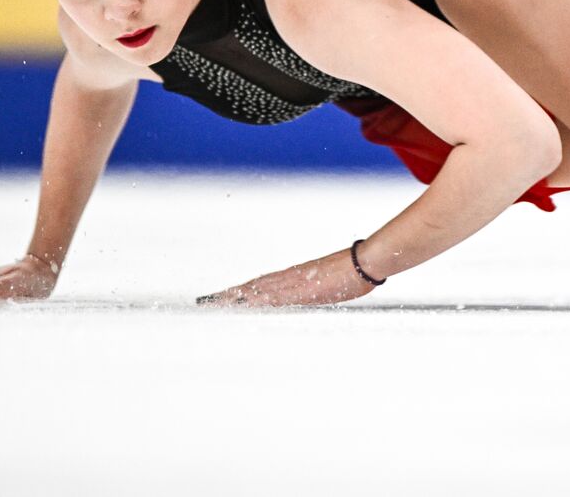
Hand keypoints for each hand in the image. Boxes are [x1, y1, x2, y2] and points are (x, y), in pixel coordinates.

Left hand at [196, 249, 376, 307]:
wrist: (364, 263)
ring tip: (213, 303)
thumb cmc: (354, 271)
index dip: (240, 290)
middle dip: (228, 295)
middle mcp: (289, 279)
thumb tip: (316, 292)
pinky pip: (271, 299)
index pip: (260, 284)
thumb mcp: (331, 283)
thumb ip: (318, 288)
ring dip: (233, 298)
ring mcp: (293, 285)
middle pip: (251, 287)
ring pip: (255, 291)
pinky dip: (254, 302)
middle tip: (205, 301)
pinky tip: (241, 307)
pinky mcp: (300, 291)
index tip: (223, 296)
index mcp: (295, 277)